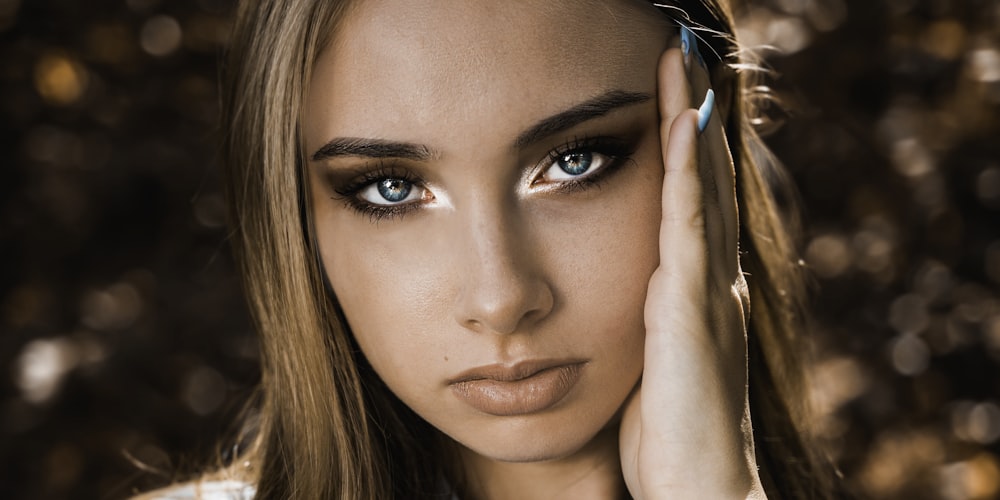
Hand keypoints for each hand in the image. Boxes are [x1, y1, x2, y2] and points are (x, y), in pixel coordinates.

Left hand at [618, 31, 765, 499]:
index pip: (694, 207)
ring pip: (701, 188)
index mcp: (695, 295)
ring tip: (685, 66)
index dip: (689, 153)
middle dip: (695, 120)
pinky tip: (680, 125)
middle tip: (686, 61)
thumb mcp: (653, 366)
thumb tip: (630, 303)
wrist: (698, 484)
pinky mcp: (689, 304)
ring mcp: (705, 288)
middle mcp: (710, 281)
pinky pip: (687, 221)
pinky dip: (687, 169)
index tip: (673, 103)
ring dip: (692, 124)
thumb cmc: (669, 437)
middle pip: (706, 183)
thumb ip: (648, 327)